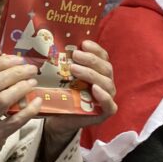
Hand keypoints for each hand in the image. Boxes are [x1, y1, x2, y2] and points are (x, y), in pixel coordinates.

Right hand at [0, 56, 41, 161]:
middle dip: (16, 72)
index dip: (1, 62)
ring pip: (4, 99)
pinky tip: (37, 102)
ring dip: (22, 88)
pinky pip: (16, 120)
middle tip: (31, 69)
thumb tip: (10, 64)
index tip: (17, 59)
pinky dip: (29, 110)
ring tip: (33, 83)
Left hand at [42, 41, 115, 161]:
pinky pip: (110, 104)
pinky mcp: (106, 112)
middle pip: (105, 67)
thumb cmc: (63, 94)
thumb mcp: (62, 76)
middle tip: (75, 56)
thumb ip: (64, 63)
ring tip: (75, 70)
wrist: (58, 118)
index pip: (102, 56)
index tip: (83, 43)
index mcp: (99, 71)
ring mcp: (108, 97)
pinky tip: (94, 89)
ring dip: (91, 74)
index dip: (95, 49)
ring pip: (106, 83)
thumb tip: (52, 44)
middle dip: (90, 60)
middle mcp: (106, 82)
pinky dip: (104, 96)